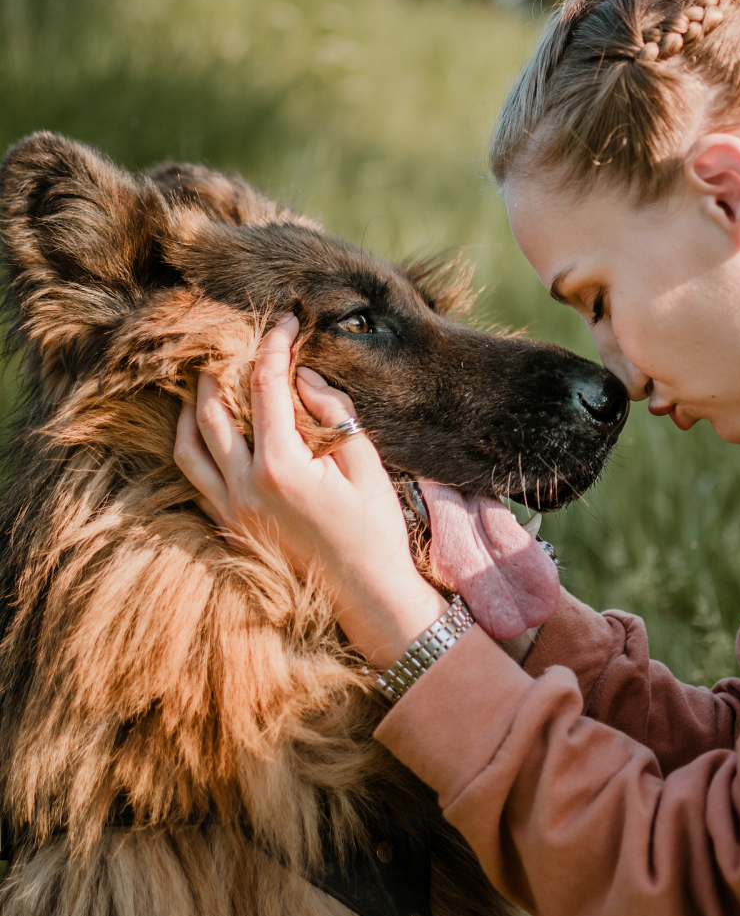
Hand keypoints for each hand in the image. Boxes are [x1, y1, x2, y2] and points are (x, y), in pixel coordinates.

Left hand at [174, 313, 446, 667]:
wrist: (365, 594)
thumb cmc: (374, 528)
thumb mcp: (364, 461)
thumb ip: (331, 411)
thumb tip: (302, 376)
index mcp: (281, 467)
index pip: (265, 388)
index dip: (274, 346)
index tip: (285, 321)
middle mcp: (244, 487)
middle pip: (211, 410)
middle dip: (222, 367)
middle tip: (236, 339)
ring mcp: (230, 509)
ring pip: (188, 445)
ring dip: (193, 407)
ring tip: (208, 379)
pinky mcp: (227, 525)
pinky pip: (194, 476)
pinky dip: (194, 444)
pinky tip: (209, 428)